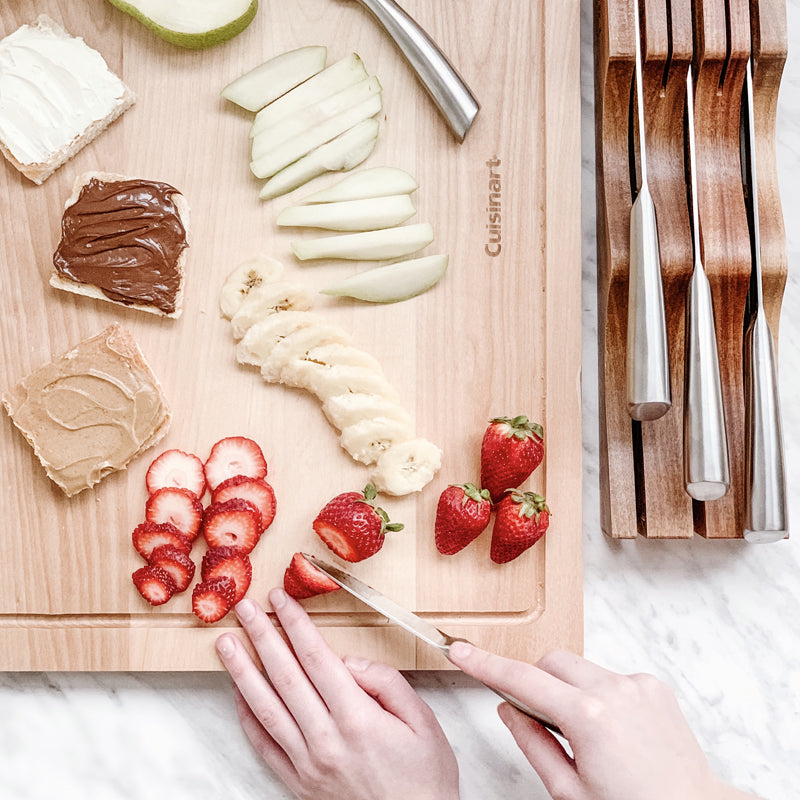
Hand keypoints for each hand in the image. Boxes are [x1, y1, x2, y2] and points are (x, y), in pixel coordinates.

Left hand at [215, 590, 459, 799]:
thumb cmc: (425, 775)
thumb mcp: (422, 720)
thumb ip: (385, 682)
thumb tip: (347, 662)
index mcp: (357, 717)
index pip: (317, 658)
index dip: (295, 624)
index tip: (280, 599)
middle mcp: (326, 739)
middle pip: (285, 676)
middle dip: (262, 637)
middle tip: (245, 608)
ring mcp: (307, 764)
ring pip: (266, 709)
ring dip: (242, 672)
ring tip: (225, 644)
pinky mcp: (298, 783)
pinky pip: (264, 746)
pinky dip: (247, 718)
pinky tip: (238, 694)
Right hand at [448, 642, 758, 799]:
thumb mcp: (570, 792)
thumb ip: (532, 744)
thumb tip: (508, 709)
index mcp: (588, 718)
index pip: (522, 680)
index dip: (485, 665)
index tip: (461, 651)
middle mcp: (614, 689)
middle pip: (551, 663)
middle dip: (536, 683)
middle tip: (541, 722)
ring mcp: (637, 683)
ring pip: (580, 668)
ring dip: (569, 689)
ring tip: (586, 736)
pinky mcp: (653, 685)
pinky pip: (609, 676)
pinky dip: (599, 694)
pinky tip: (613, 730)